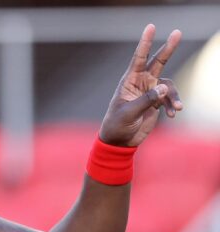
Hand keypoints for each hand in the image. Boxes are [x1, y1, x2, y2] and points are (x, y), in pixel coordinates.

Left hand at [99, 24, 182, 146]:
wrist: (120, 141)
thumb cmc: (117, 125)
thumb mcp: (129, 113)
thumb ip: (146, 100)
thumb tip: (164, 87)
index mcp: (129, 82)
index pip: (138, 59)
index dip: (145, 43)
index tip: (151, 27)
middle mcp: (140, 83)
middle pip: (157, 62)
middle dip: (168, 48)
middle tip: (177, 32)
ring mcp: (150, 92)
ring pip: (168, 85)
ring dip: (174, 96)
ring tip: (178, 108)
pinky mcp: (156, 102)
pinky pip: (170, 98)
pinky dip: (174, 105)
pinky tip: (174, 114)